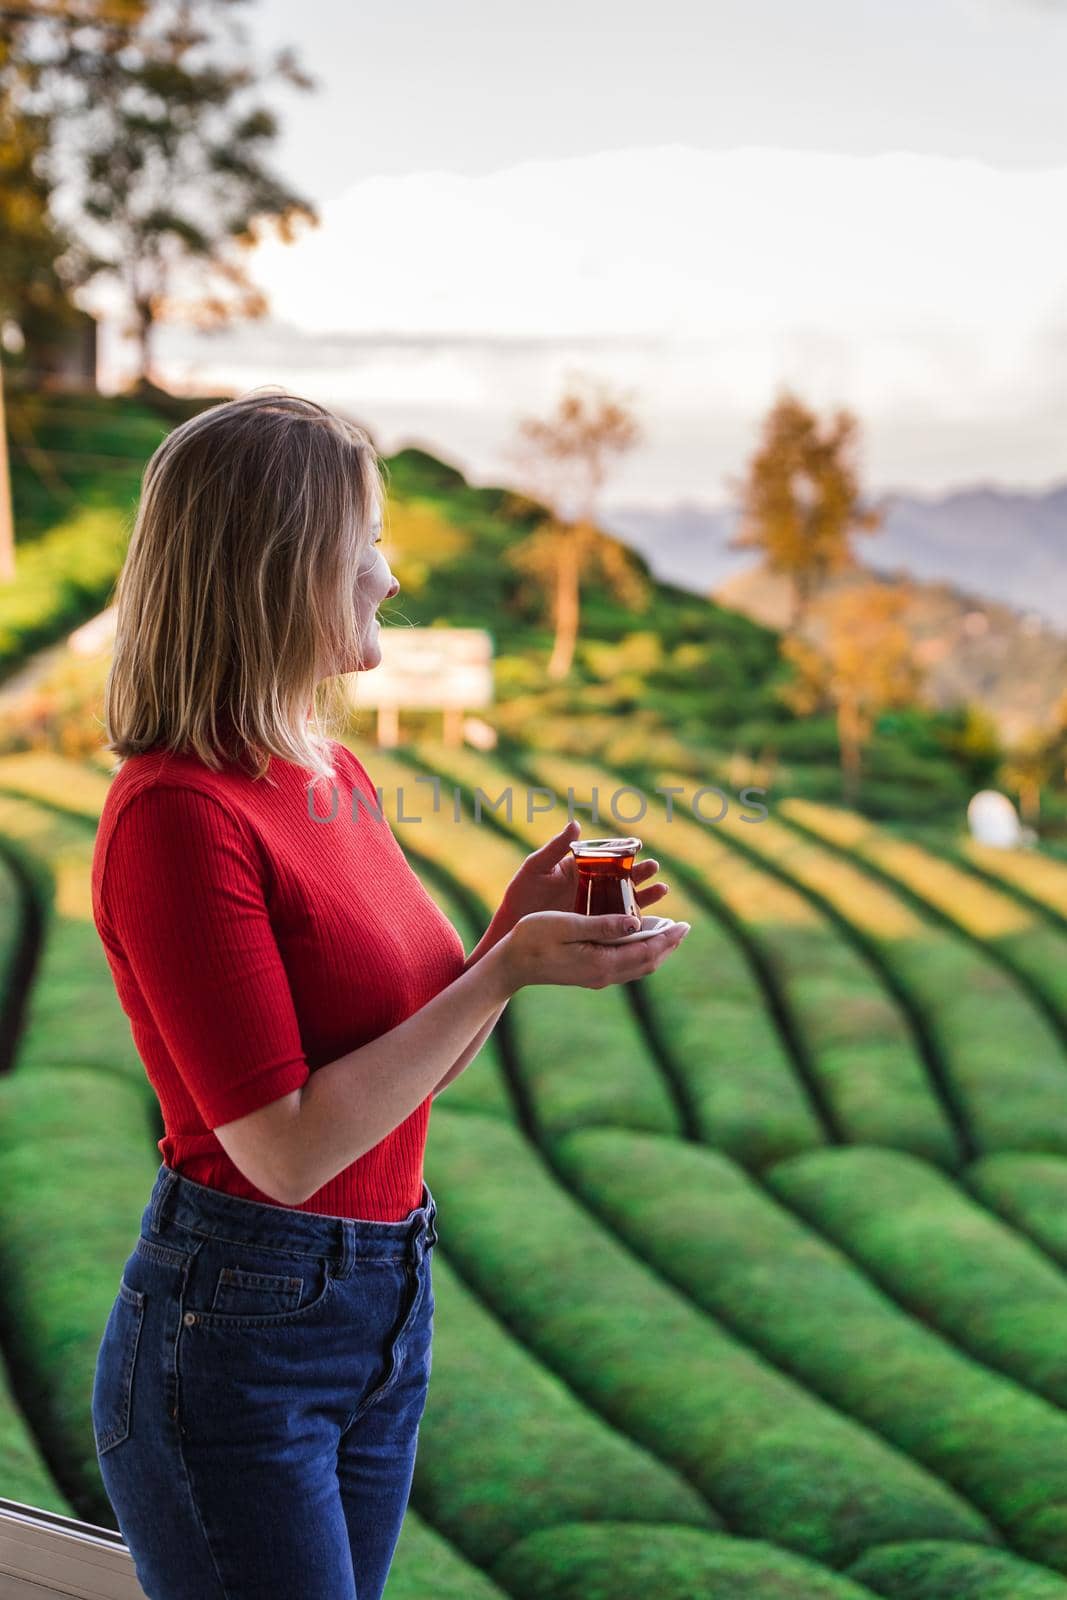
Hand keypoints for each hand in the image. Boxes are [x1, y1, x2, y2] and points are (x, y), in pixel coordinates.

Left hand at [499, 818, 669, 926]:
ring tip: (662, 889)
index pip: (608, 857)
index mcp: (579, 868)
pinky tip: (648, 919)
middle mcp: (591, 887)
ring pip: (626, 899)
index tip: (639, 844)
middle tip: (654, 867)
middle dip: (640, 872)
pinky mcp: (594, 927)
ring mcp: (594, 908)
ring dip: (645, 895)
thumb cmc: (521, 894)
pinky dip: (635, 919)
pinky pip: (618, 922)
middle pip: (623, 877)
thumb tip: (575, 824)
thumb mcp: (536, 867)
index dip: (625, 851)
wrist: (510, 928)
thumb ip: (555, 848)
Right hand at [500, 910, 690, 993]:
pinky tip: (639, 940)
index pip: (646, 952)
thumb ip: (602, 925)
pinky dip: (639, 953)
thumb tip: (636, 922)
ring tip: (668, 933)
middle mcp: (603, 974)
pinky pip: (625, 966)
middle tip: (683, 927)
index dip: (668, 938)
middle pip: (647, 962)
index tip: (685, 924)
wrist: (511, 964)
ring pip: (638, 967)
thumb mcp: (567, 924)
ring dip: (655, 950)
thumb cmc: (532, 938)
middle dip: (667, 945)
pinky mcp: (590, 974)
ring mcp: (597, 977)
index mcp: (601, 962)